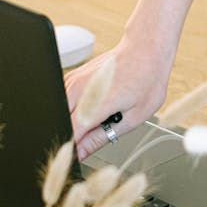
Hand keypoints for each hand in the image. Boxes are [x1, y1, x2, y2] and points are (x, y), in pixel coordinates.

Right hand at [64, 34, 173, 159]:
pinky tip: (95, 104)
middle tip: (97, 134)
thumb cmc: (146, 78)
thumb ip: (101, 137)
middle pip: (60, 125)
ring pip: (59, 113)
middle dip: (73, 137)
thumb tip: (79, 154)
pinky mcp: (72, 76)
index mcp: (96, 102)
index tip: (80, 158)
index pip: (69, 136)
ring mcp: (73, 80)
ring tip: (101, 115)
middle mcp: (79, 90)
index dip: (72, 152)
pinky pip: (63, 101)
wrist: (145, 48)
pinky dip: (75, 109)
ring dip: (75, 121)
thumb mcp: (132, 117)